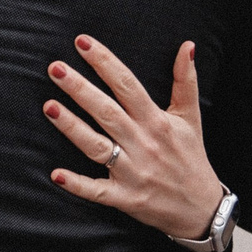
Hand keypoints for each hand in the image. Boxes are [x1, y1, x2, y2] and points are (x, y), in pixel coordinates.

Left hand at [44, 36, 226, 242]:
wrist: (202, 209)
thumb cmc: (191, 158)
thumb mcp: (191, 118)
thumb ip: (186, 81)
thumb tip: (187, 45)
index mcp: (157, 121)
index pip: (127, 85)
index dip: (105, 62)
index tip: (82, 43)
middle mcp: (143, 144)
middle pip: (107, 111)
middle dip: (80, 88)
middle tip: (55, 68)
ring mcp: (133, 172)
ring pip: (97, 146)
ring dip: (72, 127)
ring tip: (49, 106)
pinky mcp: (125, 197)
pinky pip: (97, 190)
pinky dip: (78, 184)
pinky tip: (56, 174)